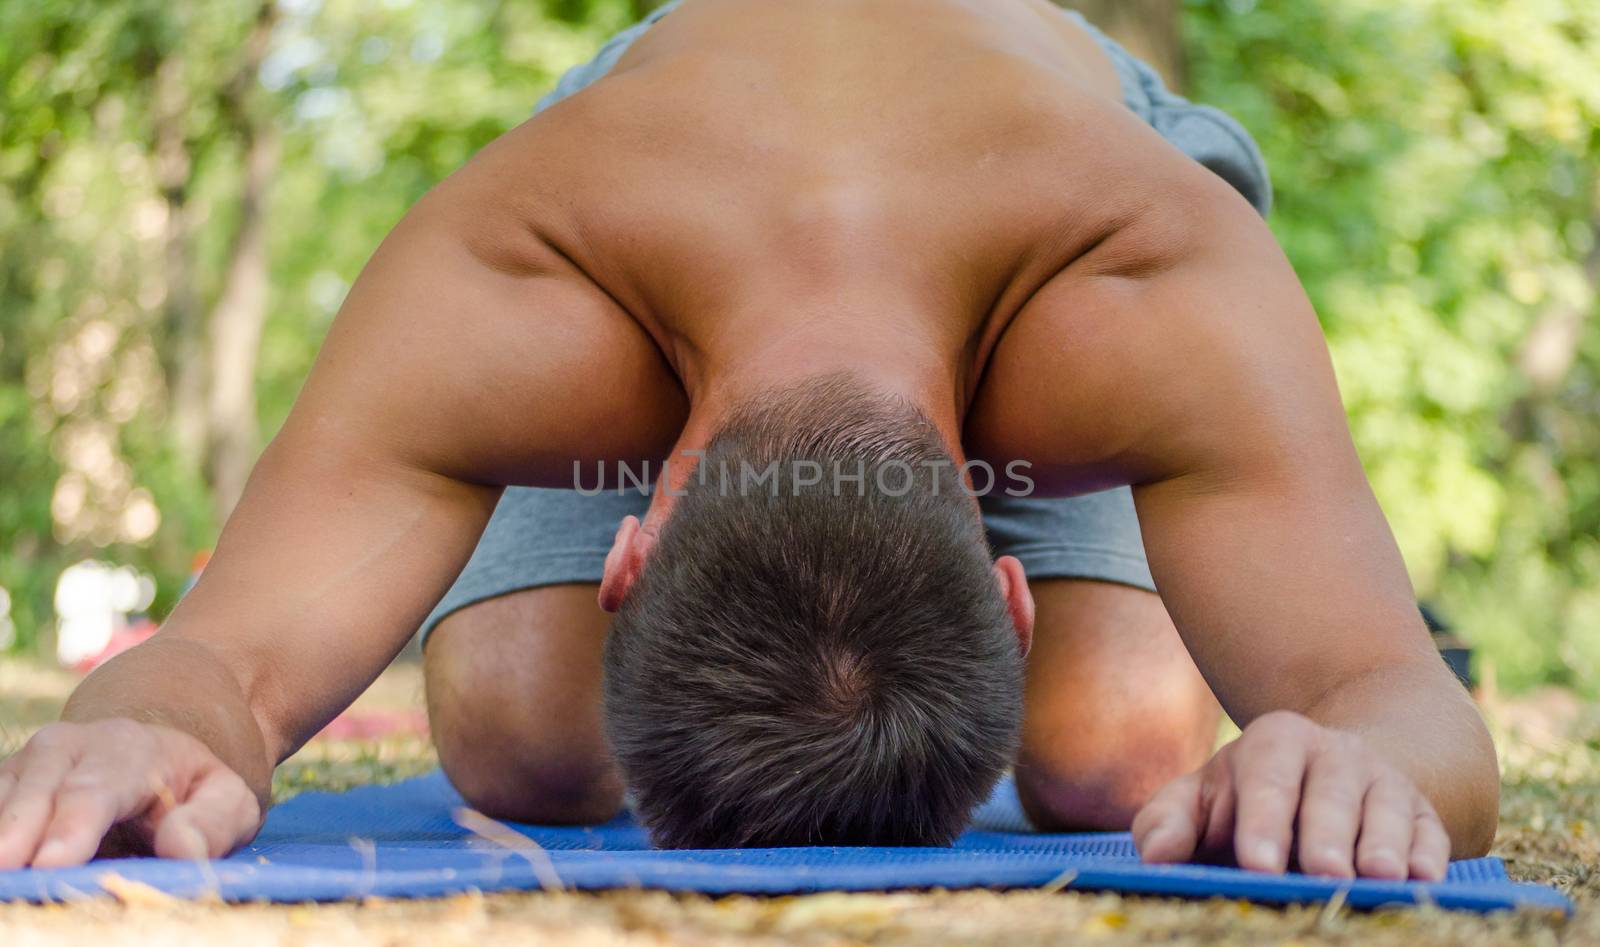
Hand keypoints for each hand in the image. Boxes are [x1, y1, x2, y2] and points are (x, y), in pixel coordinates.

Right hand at [0, 719, 260, 868]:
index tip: (54, 862)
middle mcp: (65, 750)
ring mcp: (25, 769)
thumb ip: (213, 822)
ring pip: (0, 802)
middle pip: (36, 794)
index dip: (73, 826)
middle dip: (17, 834)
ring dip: (1, 837)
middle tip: (10, 876)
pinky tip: (6, 874)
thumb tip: (184, 849)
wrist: (153, 758)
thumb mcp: (225, 799)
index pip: (96, 790)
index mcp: (126, 750)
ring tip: (5, 881)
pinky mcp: (1, 791)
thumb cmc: (188, 789)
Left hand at [1131, 711, 1449, 880]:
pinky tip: (1420, 880)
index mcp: (1276, 741)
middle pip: (1330, 793)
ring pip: (1386, 810)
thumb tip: (1155, 856)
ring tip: (1374, 879)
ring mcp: (1385, 782)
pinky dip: (1427, 856)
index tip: (1257, 862)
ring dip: (1382, 846)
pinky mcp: (1423, 814)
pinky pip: (1430, 832)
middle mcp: (1335, 754)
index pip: (1267, 776)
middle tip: (1321, 874)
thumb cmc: (1248, 800)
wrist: (1330, 777)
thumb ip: (1169, 822)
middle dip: (1325, 835)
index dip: (1263, 819)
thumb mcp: (1202, 799)